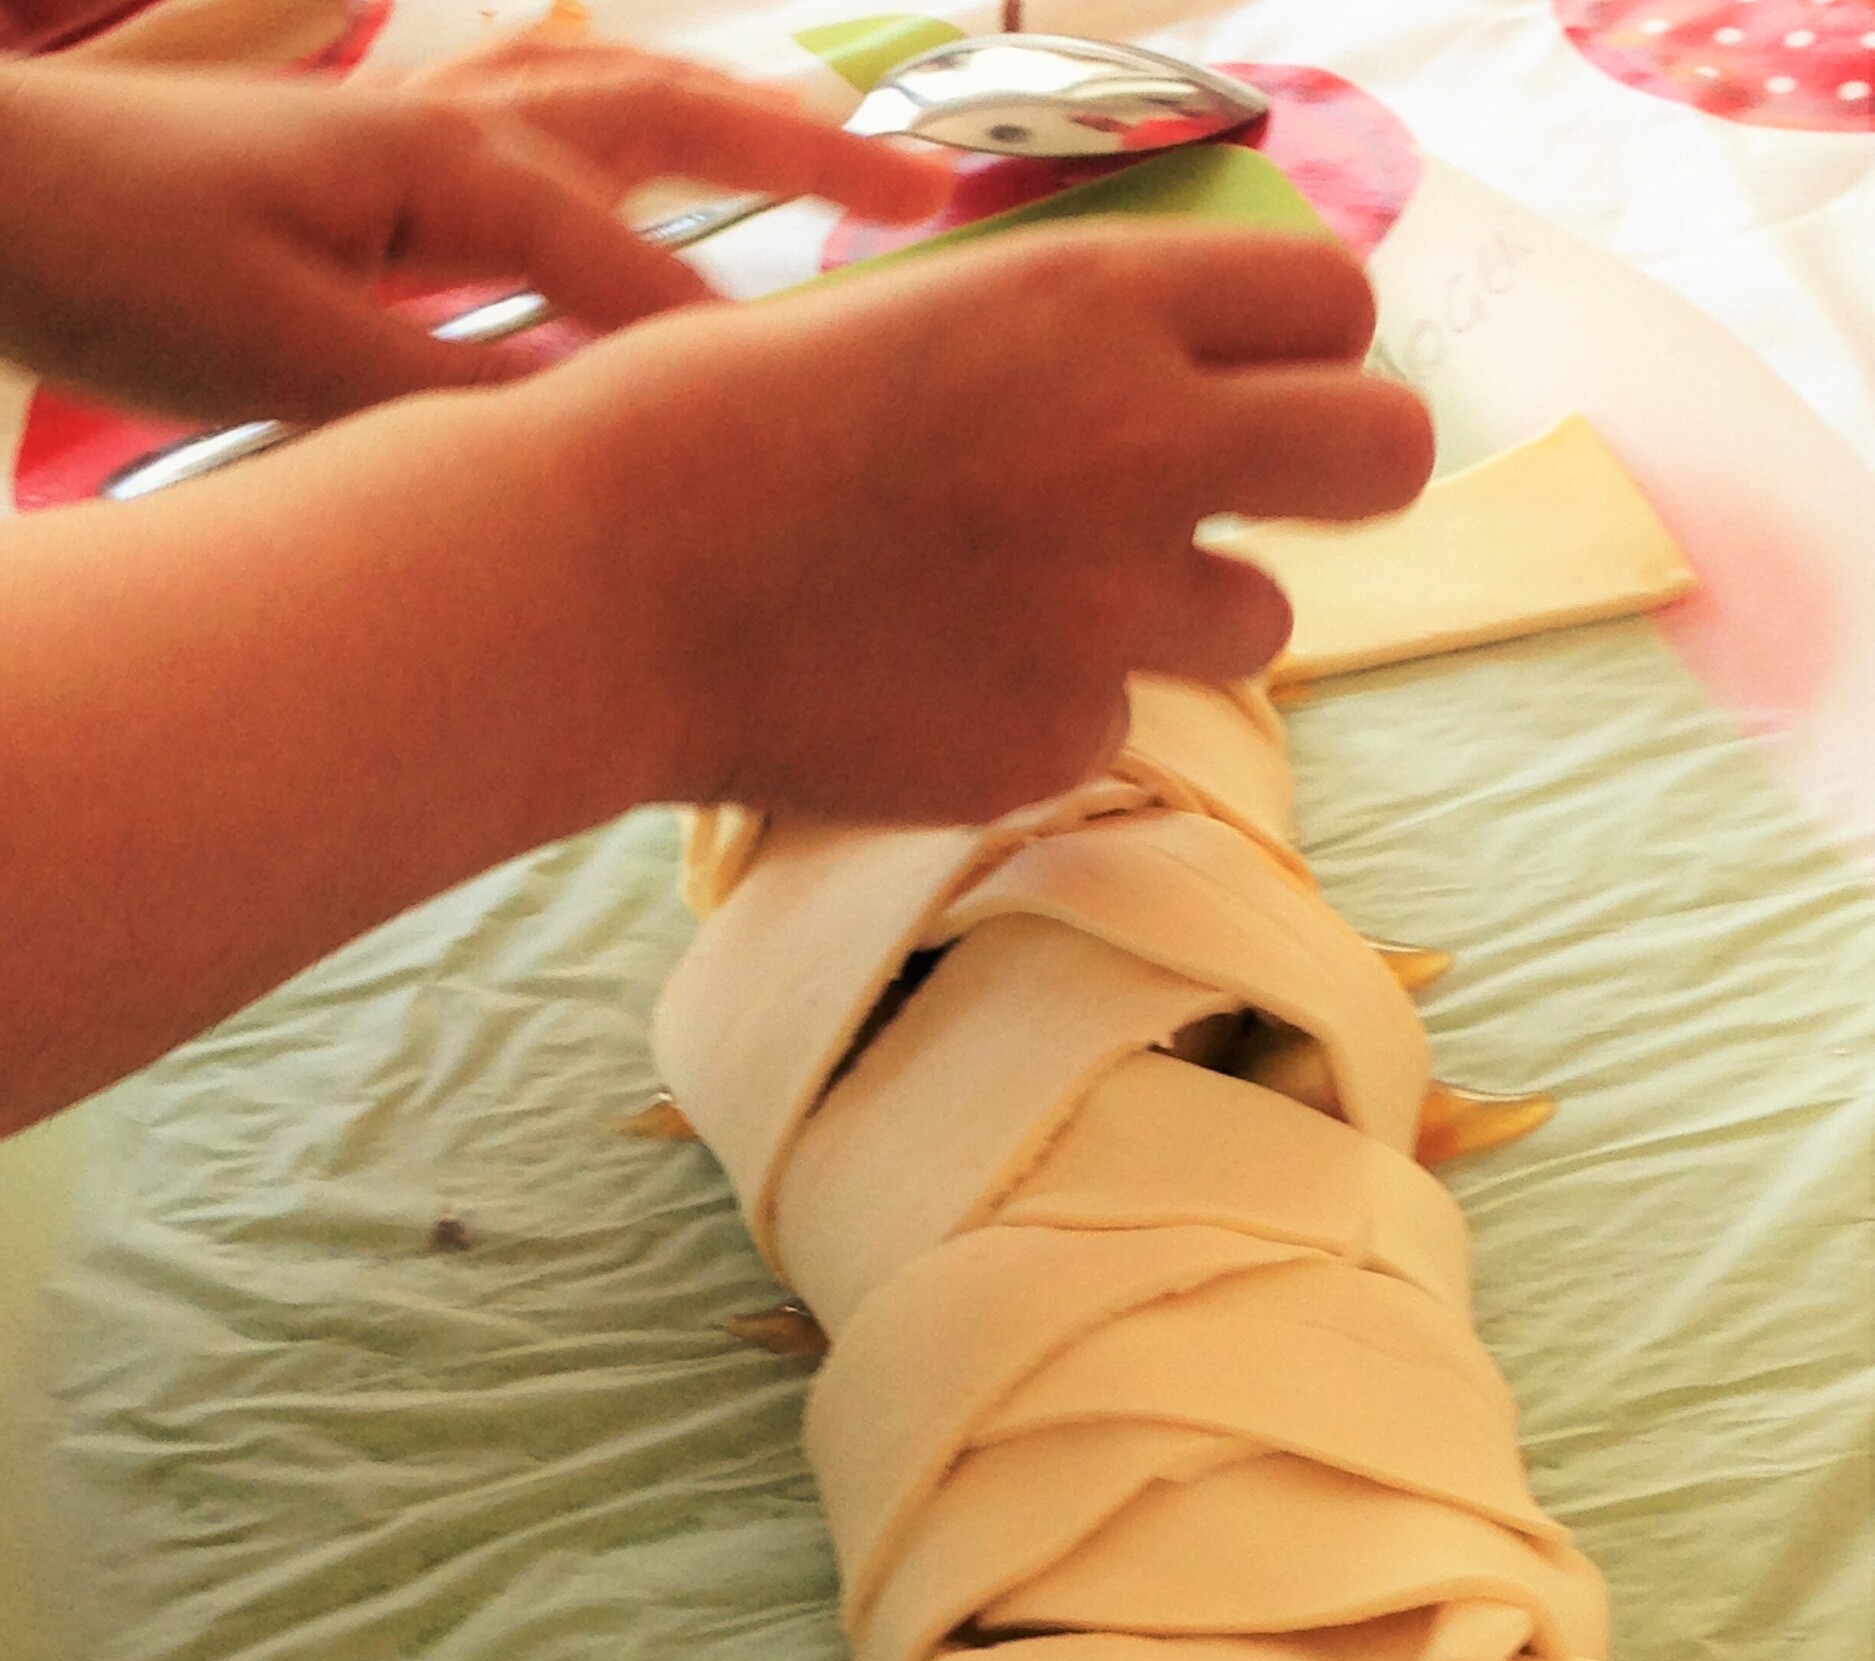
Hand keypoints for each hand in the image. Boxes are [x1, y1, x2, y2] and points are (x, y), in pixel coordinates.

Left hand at [0, 52, 945, 420]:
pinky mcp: (388, 157)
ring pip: (624, 108)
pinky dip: (635, 148)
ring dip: (739, 130)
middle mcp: (460, 122)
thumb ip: (446, 398)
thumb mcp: (279, 350)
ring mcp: (425, 125)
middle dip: (812, 160)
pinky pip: (553, 135)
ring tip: (849, 167)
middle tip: (936, 194)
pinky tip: (661, 186)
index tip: (847, 434)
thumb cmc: (115, 257)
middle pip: (675, 124)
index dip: (740, 362)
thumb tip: (588, 448)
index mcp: (452, 166)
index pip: (639, 277)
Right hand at [527, 224, 1434, 821]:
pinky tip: (930, 680)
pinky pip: (1112, 724)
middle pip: (1385, 453)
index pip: (1333, 301)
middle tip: (1290, 495)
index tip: (1278, 380)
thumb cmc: (727, 427)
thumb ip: (1078, 344)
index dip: (1316, 346)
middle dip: (1359, 469)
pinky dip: (1047, 708)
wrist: (601, 580)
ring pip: (1261, 623)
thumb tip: (1203, 380)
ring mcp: (1103, 609)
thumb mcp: (922, 317)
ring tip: (1035, 604)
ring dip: (1183, 614)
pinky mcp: (1051, 739)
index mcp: (1093, 301)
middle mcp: (1133, 445)